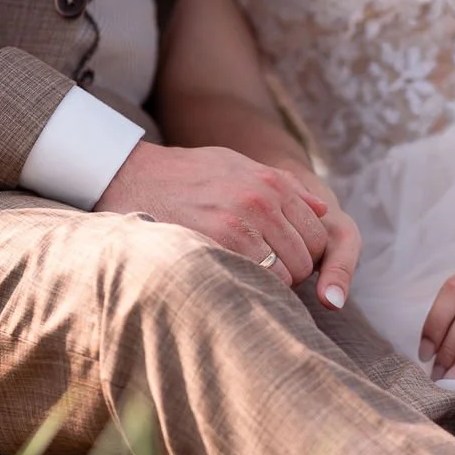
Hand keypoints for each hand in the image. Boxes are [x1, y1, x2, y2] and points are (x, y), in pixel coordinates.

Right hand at [95, 143, 355, 308]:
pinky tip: (229, 282)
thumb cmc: (184, 175)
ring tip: (243, 279)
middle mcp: (263, 200)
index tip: (279, 261)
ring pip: (286, 276)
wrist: (132, 175)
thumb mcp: (236, 164)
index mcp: (272, 182)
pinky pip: (257, 281)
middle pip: (306, 259)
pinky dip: (251, 289)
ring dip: (270, 286)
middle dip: (290, 273)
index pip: (318, 235)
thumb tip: (323, 210)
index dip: (303, 255)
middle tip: (260, 275)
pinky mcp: (218, 242)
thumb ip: (283, 186)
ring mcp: (242, 222)